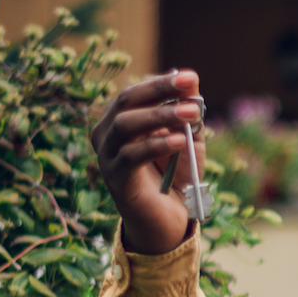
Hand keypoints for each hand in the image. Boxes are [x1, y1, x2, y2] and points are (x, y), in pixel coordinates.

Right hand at [89, 70, 205, 255]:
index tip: (190, 77)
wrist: (169, 219)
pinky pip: (131, 155)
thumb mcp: (188, 139)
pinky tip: (178, 140)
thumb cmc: (176, 175)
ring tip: (191, 114)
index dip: (162, 82)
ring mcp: (106, 155)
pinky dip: (155, 144)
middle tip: (189, 85)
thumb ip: (188, 113)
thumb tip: (192, 81)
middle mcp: (106, 133)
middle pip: (127, 101)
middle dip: (159, 90)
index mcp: (120, 119)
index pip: (136, 92)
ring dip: (160, 115)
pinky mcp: (114, 178)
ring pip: (125, 124)